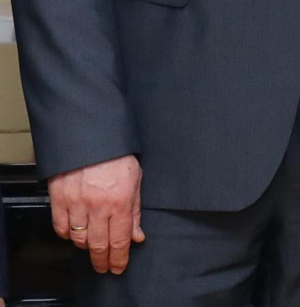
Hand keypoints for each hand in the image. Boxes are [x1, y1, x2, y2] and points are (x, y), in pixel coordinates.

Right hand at [49, 155, 143, 274]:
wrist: (91, 134)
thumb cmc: (117, 154)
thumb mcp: (135, 178)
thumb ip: (136, 209)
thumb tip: (137, 236)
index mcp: (120, 201)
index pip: (120, 241)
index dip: (119, 259)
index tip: (118, 268)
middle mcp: (98, 206)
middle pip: (98, 245)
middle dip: (102, 260)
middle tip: (104, 266)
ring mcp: (77, 203)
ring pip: (79, 239)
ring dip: (86, 246)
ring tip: (92, 244)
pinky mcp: (59, 198)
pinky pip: (60, 227)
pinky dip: (67, 234)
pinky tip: (75, 231)